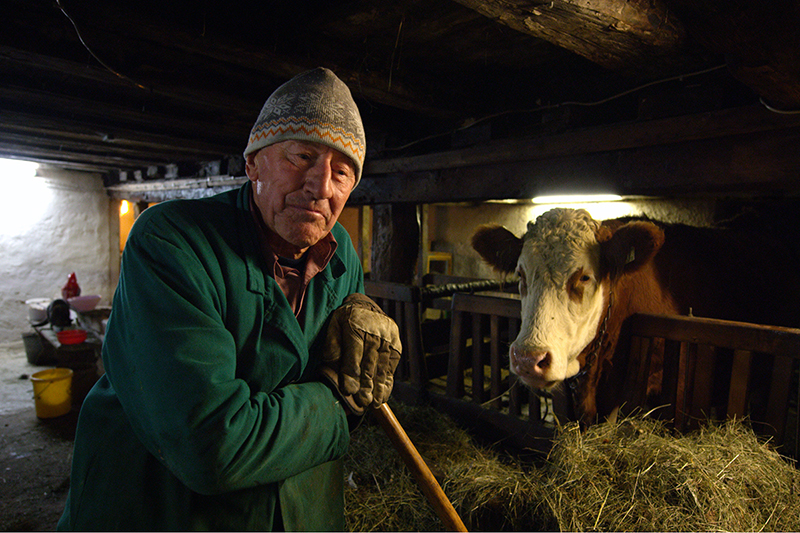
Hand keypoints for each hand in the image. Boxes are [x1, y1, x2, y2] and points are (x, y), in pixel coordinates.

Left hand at [321, 293, 401, 413]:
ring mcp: (388, 337)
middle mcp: (374, 331)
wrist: (365, 305)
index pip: (354, 353)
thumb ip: (332, 346)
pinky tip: (383, 394)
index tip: (349, 391)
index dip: (351, 373)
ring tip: (374, 403)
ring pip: (382, 365)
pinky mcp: (396, 343)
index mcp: (354, 325)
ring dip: (379, 386)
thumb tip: (332, 365)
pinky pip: (391, 365)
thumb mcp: (333, 327)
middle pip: (370, 362)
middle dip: (366, 384)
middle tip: (363, 402)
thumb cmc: (344, 321)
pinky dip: (388, 381)